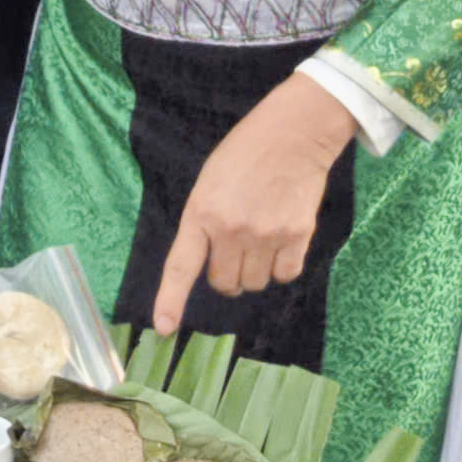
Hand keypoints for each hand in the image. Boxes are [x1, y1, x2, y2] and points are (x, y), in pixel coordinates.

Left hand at [152, 73, 356, 335]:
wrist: (293, 134)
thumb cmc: (244, 154)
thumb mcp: (208, 184)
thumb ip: (204, 223)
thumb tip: (209, 263)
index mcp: (202, 213)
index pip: (181, 267)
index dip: (170, 301)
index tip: (164, 328)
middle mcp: (232, 229)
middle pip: (225, 284)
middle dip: (226, 276)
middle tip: (234, 250)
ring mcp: (266, 235)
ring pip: (255, 283)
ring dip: (254, 271)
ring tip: (260, 238)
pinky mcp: (297, 235)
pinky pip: (285, 275)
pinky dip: (281, 267)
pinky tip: (281, 240)